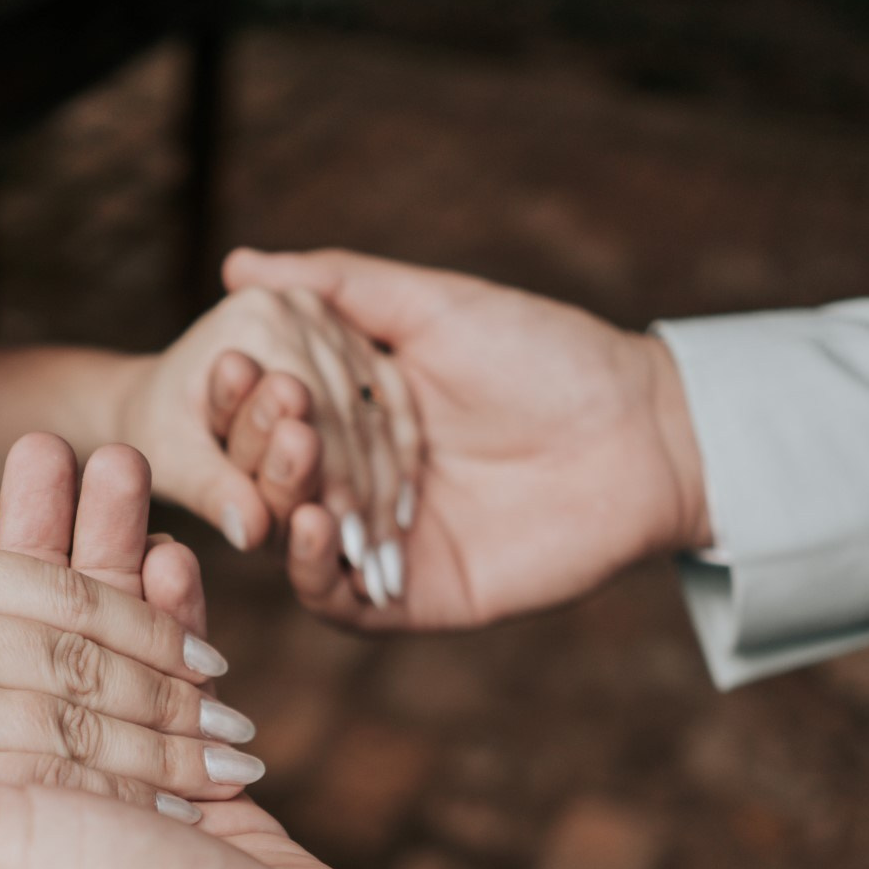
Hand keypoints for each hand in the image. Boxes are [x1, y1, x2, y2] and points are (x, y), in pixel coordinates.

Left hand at [115, 288, 421, 577]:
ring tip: (388, 551)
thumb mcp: (176, 462)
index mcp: (256, 317)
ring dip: (388, 484)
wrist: (162, 398)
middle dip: (364, 492)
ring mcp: (330, 317)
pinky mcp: (350, 337)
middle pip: (350, 413)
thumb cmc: (161, 430)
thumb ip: (214, 490)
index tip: (351, 548)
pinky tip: (401, 512)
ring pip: (377, 413)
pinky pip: (391, 404)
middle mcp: (300, 305)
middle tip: (378, 559)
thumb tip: (253, 532)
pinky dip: (400, 458)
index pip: (313, 414)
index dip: (333, 486)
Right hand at [223, 248, 711, 630]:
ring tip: (291, 463)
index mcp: (358, 413)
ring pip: (297, 545)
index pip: (274, 414)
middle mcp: (362, 481)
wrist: (642, 432)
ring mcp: (385, 544)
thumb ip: (342, 286)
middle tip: (272, 415)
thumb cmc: (550, 356)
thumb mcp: (435, 306)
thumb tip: (238, 263)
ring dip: (279, 506)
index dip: (245, 397)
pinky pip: (343, 605)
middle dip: (260, 451)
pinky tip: (310, 525)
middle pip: (276, 481)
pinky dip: (314, 573)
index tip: (226, 364)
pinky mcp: (418, 599)